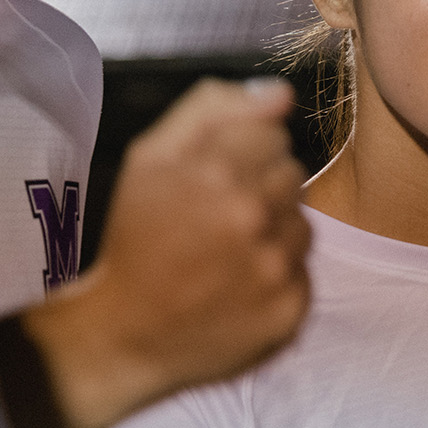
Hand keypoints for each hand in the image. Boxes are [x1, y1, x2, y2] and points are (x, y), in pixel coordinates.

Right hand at [19, 77, 310, 427]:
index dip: (242, 156)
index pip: (274, 137)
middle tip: (219, 220)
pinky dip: (278, 279)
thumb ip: (213, 109)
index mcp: (219, 172)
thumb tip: (282, 95)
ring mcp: (274, 268)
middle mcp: (252, 218)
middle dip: (260, 191)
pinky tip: (239, 287)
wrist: (122, 332)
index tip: (214, 181)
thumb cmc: (135, 239)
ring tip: (229, 254)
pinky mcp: (289, 312)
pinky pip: (304, 275)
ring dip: (274, 234)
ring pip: (303, 225)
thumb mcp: (150, 157)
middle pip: (293, 177)